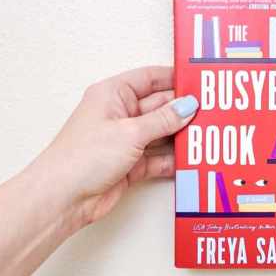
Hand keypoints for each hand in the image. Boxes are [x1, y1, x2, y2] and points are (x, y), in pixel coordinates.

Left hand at [35, 66, 197, 227]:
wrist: (63, 198)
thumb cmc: (82, 157)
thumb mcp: (130, 132)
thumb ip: (163, 120)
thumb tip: (187, 106)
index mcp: (113, 94)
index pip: (150, 78)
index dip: (175, 78)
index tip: (200, 81)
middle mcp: (120, 114)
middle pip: (160, 106)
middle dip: (184, 111)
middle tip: (212, 113)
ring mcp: (125, 140)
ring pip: (161, 133)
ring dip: (181, 137)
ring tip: (207, 136)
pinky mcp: (130, 165)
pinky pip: (158, 158)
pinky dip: (173, 160)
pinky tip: (190, 159)